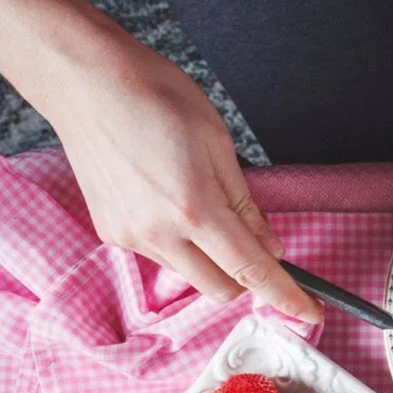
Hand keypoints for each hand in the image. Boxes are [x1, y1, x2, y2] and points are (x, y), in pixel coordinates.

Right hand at [30, 32, 318, 320]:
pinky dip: (177, 242)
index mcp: (195, 209)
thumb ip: (245, 204)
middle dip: (245, 278)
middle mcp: (158, 234)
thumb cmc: (153, 96)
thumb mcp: (217, 142)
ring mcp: (129, 236)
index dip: (286, 297)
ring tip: (196, 201)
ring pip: (188, 273)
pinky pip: (158, 255)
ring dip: (207, 257)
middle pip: (220, 289)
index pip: (252, 271)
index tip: (311, 313)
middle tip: (254, 244)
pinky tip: (165, 200)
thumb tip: (270, 247)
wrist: (82, 79)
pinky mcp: (109, 232)